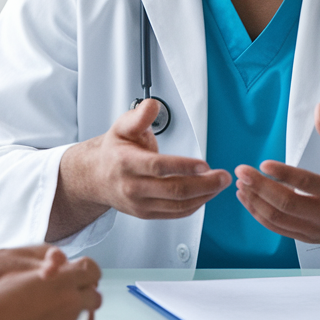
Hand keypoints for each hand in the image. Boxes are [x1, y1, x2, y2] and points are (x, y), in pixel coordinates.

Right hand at [0, 247, 102, 319]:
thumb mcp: (22, 274)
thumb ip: (50, 271)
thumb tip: (63, 268)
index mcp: (62, 279)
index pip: (92, 270)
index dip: (87, 273)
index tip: (83, 278)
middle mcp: (71, 300)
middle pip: (94, 297)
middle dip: (84, 297)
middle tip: (67, 299)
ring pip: (80, 317)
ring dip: (68, 315)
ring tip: (43, 318)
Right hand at [57, 99, 231, 225]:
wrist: (96, 177)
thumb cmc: (114, 151)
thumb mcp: (122, 127)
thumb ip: (139, 116)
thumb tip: (152, 105)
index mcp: (126, 163)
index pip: (158, 167)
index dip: (183, 167)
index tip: (205, 164)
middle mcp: (133, 187)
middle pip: (173, 190)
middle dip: (204, 185)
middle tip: (223, 177)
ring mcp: (140, 204)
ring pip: (178, 205)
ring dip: (204, 196)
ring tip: (219, 184)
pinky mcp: (147, 214)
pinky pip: (176, 214)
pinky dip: (195, 205)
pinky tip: (206, 194)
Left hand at [234, 104, 319, 244]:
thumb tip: (318, 108)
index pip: (305, 183)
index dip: (282, 174)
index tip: (262, 164)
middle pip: (285, 204)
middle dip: (259, 188)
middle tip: (242, 173)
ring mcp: (316, 229)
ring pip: (279, 220)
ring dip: (256, 203)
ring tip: (241, 187)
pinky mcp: (310, 238)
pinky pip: (280, 230)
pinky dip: (262, 217)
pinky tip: (251, 202)